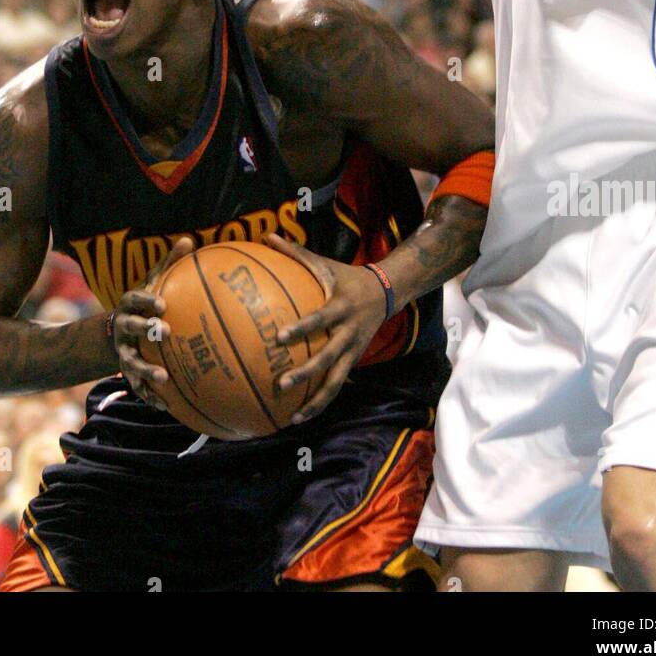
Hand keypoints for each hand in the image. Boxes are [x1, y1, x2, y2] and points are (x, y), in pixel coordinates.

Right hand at [112, 237, 193, 410]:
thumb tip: (189, 239)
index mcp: (129, 304)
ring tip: (164, 379)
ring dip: (146, 371)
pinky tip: (167, 406)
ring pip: (131, 362)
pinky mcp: (127, 371)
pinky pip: (138, 386)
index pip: (134, 299)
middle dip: (145, 330)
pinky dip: (150, 396)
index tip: (163, 303)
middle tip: (165, 332)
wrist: (116, 332)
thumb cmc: (146, 303)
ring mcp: (123, 352)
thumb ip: (169, 264)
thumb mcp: (153, 282)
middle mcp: (123, 328)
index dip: (146, 301)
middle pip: (130, 329)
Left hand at [263, 234, 387, 421]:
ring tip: (292, 419)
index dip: (302, 328)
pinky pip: (337, 384)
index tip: (280, 337)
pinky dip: (320, 402)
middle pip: (329, 358)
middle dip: (307, 373)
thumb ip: (296, 253)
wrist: (388, 292)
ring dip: (316, 402)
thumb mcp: (325, 263)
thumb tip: (267, 236)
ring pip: (336, 382)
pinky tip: (299, 415)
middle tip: (282, 384)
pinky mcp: (354, 361)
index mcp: (341, 307)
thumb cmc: (347, 277)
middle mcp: (349, 333)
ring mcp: (354, 350)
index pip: (320, 319)